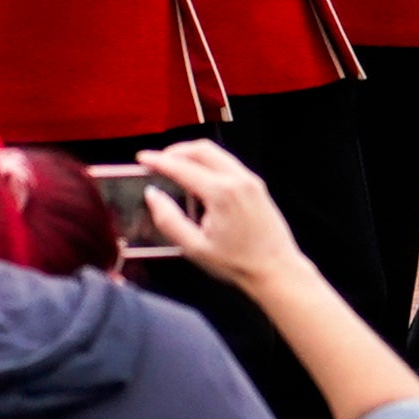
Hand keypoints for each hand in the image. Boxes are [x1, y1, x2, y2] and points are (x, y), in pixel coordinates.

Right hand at [136, 134, 303, 292]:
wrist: (275, 269)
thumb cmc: (237, 262)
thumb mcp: (194, 247)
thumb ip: (169, 219)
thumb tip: (153, 195)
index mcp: (221, 193)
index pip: (183, 167)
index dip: (159, 160)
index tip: (143, 158)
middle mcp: (238, 180)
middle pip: (201, 149)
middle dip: (176, 151)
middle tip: (158, 161)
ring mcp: (250, 181)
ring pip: (216, 153)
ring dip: (192, 156)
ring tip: (174, 169)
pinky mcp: (256, 186)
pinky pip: (228, 164)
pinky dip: (208, 164)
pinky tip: (197, 181)